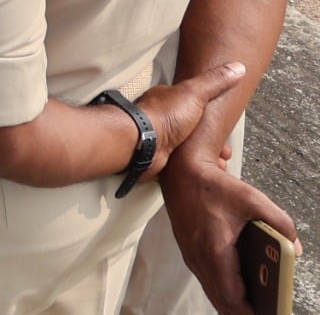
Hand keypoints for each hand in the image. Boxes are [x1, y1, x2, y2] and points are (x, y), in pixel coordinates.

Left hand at [137, 62, 249, 178]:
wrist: (143, 145)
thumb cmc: (165, 115)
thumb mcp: (194, 93)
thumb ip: (215, 81)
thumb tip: (238, 67)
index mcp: (168, 98)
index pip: (194, 103)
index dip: (212, 115)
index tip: (226, 127)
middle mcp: (162, 116)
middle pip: (194, 128)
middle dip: (213, 140)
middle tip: (225, 150)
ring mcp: (161, 137)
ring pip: (190, 147)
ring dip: (207, 154)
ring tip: (221, 162)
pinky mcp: (161, 157)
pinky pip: (184, 163)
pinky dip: (198, 166)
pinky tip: (208, 169)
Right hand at [161, 147, 296, 314]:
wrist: (180, 171)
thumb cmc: (211, 185)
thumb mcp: (253, 199)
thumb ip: (280, 223)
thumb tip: (293, 248)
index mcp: (214, 249)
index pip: (231, 296)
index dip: (249, 312)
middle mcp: (199, 258)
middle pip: (221, 301)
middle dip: (243, 313)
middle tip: (267, 312)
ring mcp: (193, 257)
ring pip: (214, 293)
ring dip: (234, 304)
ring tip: (258, 307)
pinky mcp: (192, 253)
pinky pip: (209, 281)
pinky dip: (225, 292)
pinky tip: (242, 291)